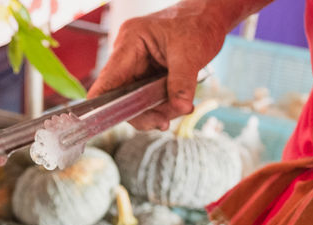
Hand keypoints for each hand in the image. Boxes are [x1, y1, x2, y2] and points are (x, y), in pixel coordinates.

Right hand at [88, 1, 243, 129]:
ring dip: (156, 111)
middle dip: (142, 112)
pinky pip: (146, 97)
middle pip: (121, 97)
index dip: (103, 105)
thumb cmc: (198, 23)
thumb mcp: (191, 54)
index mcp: (130, 42)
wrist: (209, 16)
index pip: (106, 81)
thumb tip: (179, 109)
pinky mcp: (145, 73)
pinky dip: (162, 105)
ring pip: (134, 101)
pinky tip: (178, 103)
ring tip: (180, 108)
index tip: (112, 121)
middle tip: (164, 121)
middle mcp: (127, 54)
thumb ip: (182, 84)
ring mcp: (136, 65)